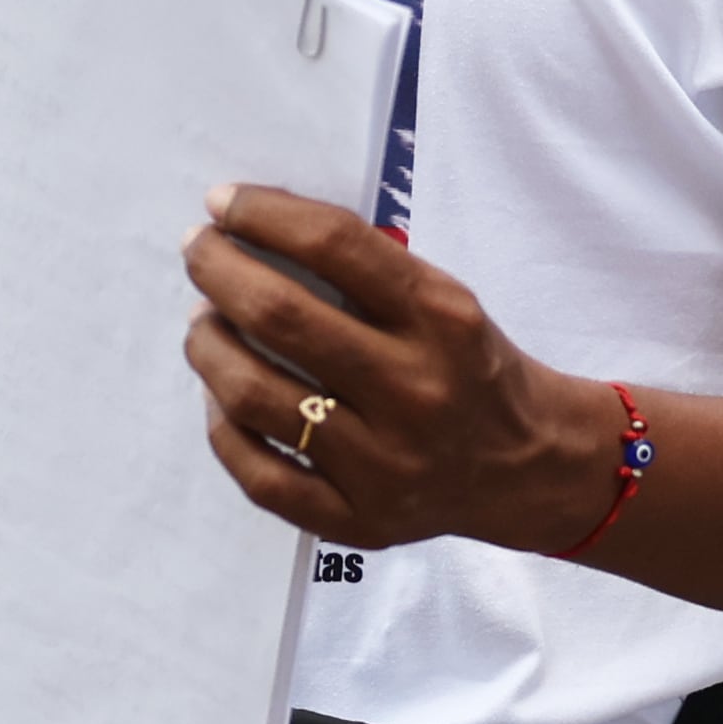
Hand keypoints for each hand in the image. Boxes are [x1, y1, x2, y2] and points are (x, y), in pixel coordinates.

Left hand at [181, 184, 621, 552]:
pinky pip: (260, 474)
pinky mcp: (358, 520)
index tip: (223, 202)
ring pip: (254, 397)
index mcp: (443, 319)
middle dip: (219, 270)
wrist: (525, 465)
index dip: (264, 214)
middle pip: (281, 317)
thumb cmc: (469, 365)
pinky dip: (223, 427)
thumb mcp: (445, 299)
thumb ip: (365, 267)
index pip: (335, 245)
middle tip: (198, 252)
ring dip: (209, 346)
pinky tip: (220, 395)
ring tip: (203, 323)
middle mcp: (415, 390)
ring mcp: (384, 464)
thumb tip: (254, 228)